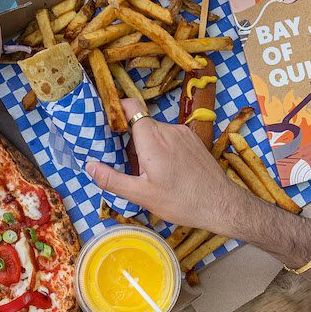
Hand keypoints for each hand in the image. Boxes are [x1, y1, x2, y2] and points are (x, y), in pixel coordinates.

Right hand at [87, 98, 255, 234]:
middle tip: (129, 167)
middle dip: (130, 141)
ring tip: (150, 175)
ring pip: (155, 132)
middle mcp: (168, 129)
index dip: (116, 111)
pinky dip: (162, 149)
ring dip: (146, 148)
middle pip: (140, 124)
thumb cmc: (182, 202)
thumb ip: (112, 179)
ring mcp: (183, 133)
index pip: (130, 106)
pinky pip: (169, 137)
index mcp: (152, 139)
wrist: (221, 205)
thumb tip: (89, 167)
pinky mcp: (193, 139)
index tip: (106, 127)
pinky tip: (166, 172)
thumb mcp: (142, 195)